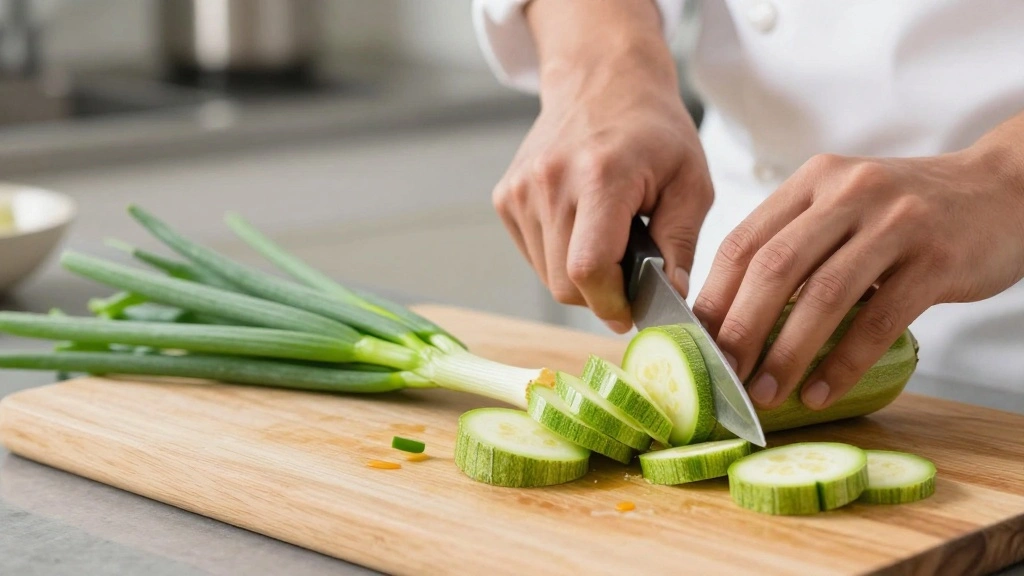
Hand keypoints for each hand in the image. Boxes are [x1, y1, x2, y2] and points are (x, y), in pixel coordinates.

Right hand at [492, 1, 712, 332]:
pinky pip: (533, 255)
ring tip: (608, 239)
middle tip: (628, 276)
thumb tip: (671, 298)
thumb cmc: (653, 130)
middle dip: (599, 294)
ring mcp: (521, 189)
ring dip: (579, 275)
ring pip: (546, 276)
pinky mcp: (506, 196)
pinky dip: (560, 256)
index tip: (633, 310)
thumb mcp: (691, 182)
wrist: (602, 81)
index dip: (611, 303)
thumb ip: (682, 245)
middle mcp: (550, 182)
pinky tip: (582, 226)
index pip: (588, 269)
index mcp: (600, 176)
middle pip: (564, 283)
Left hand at [693, 144, 1023, 410]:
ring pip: (823, 296)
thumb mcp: (844, 206)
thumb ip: (796, 243)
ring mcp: (895, 223)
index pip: (744, 241)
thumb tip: (735, 316)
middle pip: (774, 268)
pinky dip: (843, 362)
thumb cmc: (908, 211)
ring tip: (764, 393)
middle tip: (721, 375)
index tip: (694, 342)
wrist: (1003, 189)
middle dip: (739, 329)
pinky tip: (821, 391)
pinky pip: (878, 320)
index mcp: (814, 181)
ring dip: (786, 353)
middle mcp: (849, 193)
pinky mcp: (936, 258)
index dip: (714, 297)